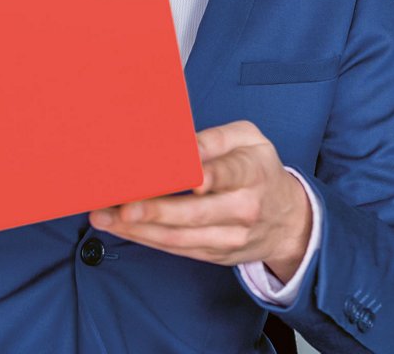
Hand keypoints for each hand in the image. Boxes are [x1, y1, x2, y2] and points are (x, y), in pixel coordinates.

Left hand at [89, 120, 312, 280]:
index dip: (208, 177)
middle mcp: (243, 208)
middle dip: (158, 211)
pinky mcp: (215, 254)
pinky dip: (146, 239)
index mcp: (252, 172)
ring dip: (140, 229)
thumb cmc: (260, 170)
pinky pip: (176, 248)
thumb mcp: (251, 140)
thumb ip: (218, 138)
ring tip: (106, 217)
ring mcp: (229, 237)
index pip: (228, 174)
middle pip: (197, 213)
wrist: (286, 220)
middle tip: (124, 206)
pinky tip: (122, 228)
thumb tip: (184, 146)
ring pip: (180, 236)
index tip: (189, 179)